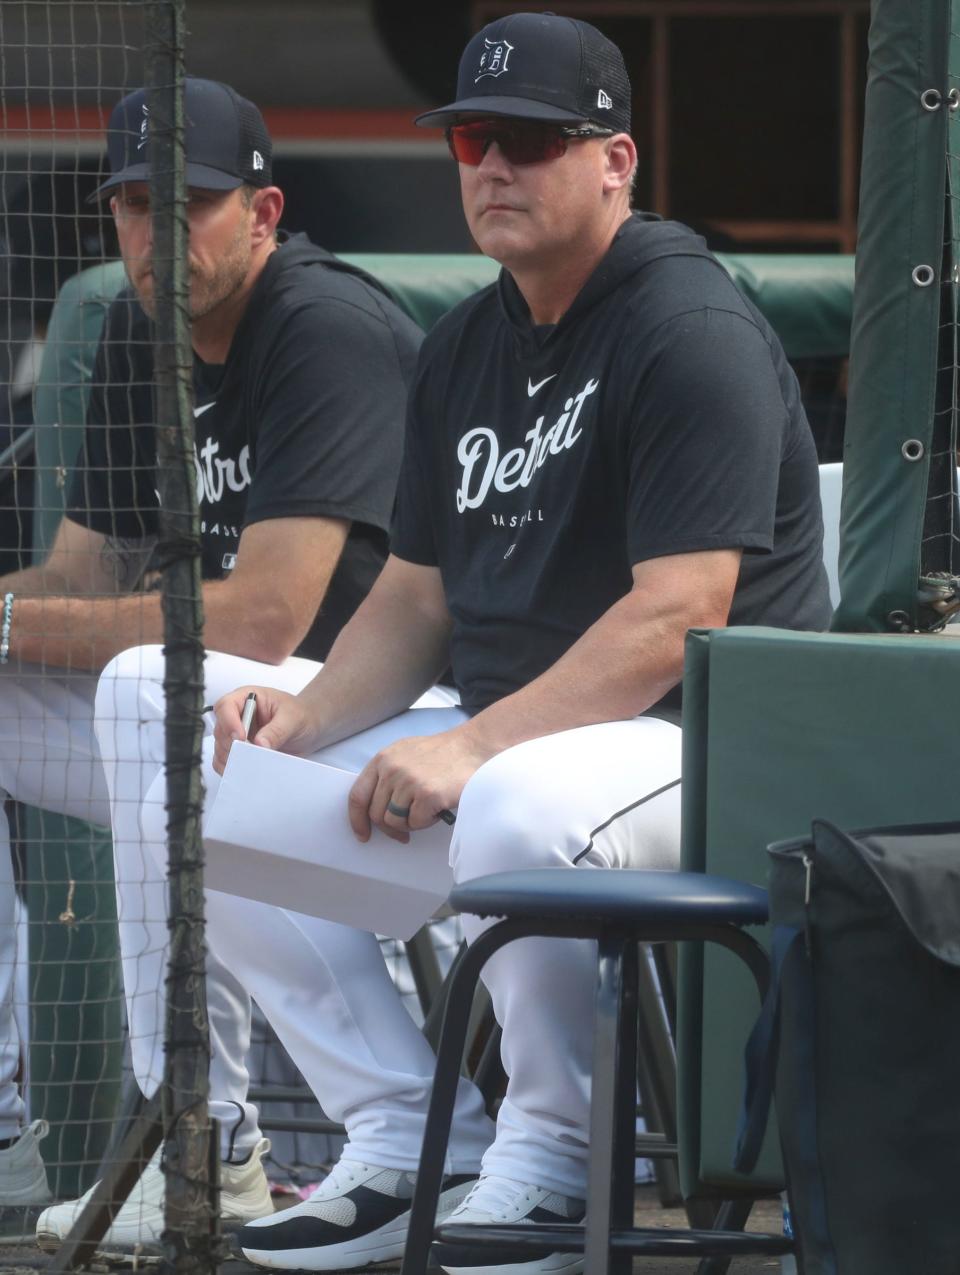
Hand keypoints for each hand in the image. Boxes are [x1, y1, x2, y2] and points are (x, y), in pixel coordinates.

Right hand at [212, 685, 320, 773]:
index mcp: (248, 698)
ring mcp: (237, 734)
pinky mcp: (240, 751)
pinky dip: (232, 768)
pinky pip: (226, 761)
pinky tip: (245, 770)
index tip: (241, 738)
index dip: (229, 722)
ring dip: (232, 758)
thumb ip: (277, 730)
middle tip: (248, 756)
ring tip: (251, 764)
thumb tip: (260, 744)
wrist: (309, 727)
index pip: (226, 706)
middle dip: (231, 745)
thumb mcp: (293, 719)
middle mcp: (238, 715)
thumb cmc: (301, 715)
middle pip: (220, 730)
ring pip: (221, 748)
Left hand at [348, 726, 492, 843]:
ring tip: (427, 808)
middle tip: (405, 832)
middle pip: (376, 814)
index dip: (357, 819)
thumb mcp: (405, 755)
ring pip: (396, 822)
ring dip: (412, 822)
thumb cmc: (442, 754)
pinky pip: (416, 823)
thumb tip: (376, 810)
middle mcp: (391, 769)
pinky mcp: (427, 794)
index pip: (358, 795)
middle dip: (391, 828)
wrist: (472, 747)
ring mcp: (408, 782)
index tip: (362, 834)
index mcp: (383, 759)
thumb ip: (386, 776)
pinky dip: (428, 821)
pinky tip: (438, 807)